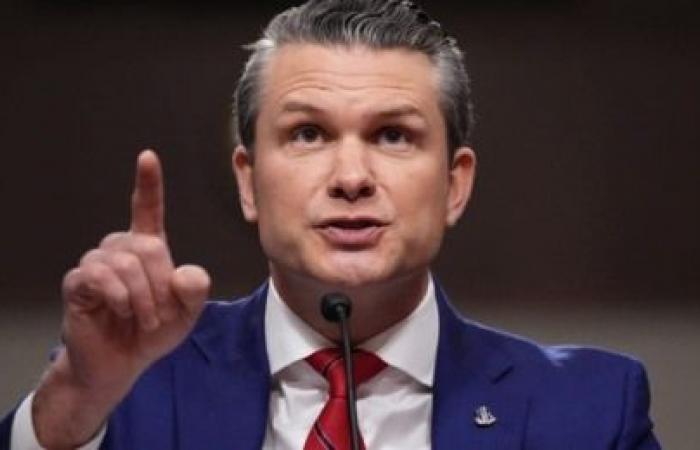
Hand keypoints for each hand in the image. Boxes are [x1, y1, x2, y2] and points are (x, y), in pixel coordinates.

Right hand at [32, 150, 210, 447]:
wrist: (120, 363)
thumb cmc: (152, 332)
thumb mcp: (187, 314)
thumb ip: (196, 291)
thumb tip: (186, 273)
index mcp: (148, 248)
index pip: (147, 209)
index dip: (148, 183)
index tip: (147, 157)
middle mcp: (120, 248)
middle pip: (148, 246)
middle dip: (161, 286)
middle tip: (160, 315)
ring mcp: (97, 262)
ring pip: (127, 263)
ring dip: (143, 298)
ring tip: (143, 319)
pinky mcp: (78, 281)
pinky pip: (100, 275)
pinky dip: (119, 297)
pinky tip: (121, 310)